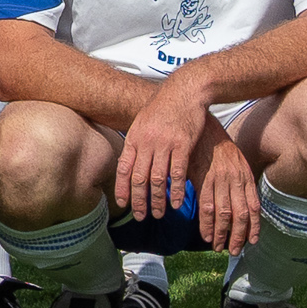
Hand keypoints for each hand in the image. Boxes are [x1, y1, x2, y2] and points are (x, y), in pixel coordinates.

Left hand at [114, 69, 218, 225]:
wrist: (184, 91)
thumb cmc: (163, 107)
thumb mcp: (142, 122)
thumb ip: (136, 142)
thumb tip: (128, 161)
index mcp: (134, 138)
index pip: (123, 168)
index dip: (122, 188)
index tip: (122, 204)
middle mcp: (147, 142)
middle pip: (139, 178)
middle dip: (139, 200)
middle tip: (140, 216)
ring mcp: (164, 143)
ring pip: (158, 179)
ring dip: (157, 200)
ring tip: (158, 213)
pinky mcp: (183, 144)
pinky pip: (178, 173)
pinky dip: (177, 190)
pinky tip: (177, 202)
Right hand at [193, 123, 261, 251]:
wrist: (202, 125)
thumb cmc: (216, 144)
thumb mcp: (235, 160)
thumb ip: (239, 180)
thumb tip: (240, 200)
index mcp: (245, 176)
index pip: (254, 207)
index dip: (254, 227)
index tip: (251, 242)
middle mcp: (236, 179)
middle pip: (240, 215)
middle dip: (238, 236)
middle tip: (233, 251)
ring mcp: (220, 179)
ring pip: (224, 214)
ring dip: (221, 234)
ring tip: (218, 247)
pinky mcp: (203, 179)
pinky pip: (207, 207)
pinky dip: (207, 224)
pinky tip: (206, 234)